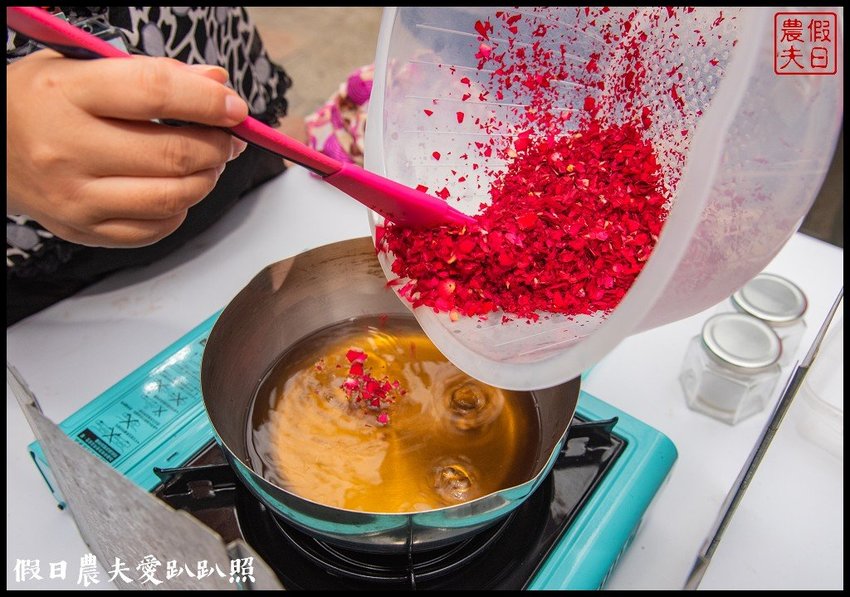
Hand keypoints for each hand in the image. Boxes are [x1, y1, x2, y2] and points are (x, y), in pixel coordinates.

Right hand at [6, 50, 249, 246]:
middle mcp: (67, 148)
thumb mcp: (85, 67)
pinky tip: (175, 189)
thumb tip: (216, 85)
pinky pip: (155, 228)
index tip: (234, 108)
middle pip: (173, 154)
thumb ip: (154, 73)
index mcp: (68, 93)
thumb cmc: (45, 102)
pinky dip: (179, 209)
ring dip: (206, 179)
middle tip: (227, 139)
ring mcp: (75, 196)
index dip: (208, 102)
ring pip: (172, 197)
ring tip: (207, 163)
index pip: (155, 92)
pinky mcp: (84, 230)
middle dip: (218, 147)